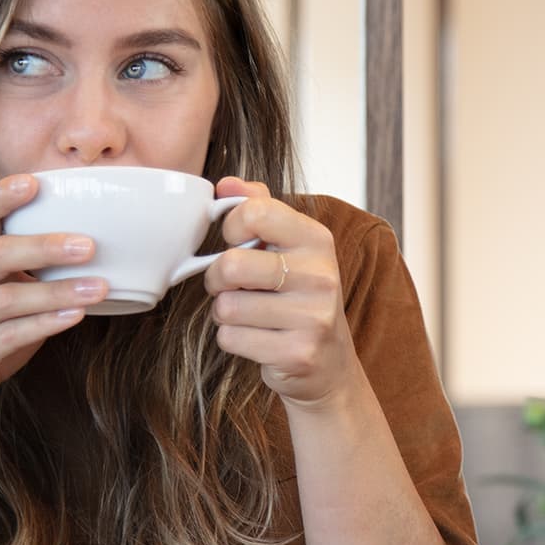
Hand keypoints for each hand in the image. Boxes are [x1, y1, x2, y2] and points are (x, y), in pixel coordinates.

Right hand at [0, 173, 105, 448]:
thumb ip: (32, 274)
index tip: (36, 181)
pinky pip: (9, 335)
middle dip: (44, 245)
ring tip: (99, 288)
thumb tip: (94, 251)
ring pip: (8, 298)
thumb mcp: (2, 298)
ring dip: (57, 291)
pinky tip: (76, 317)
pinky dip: (45, 324)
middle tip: (89, 245)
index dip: (2, 195)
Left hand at [203, 180, 361, 409]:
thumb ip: (259, 207)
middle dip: (216, 278)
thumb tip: (226, 183)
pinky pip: (231, 338)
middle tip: (228, 285)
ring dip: (225, 312)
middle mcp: (320, 275)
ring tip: (247, 314)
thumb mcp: (288, 246)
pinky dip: (232, 339)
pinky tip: (256, 338)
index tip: (235, 242)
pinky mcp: (297, 353)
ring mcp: (313, 316)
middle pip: (232, 265)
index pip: (255, 212)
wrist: (329, 362)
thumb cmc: (298, 296)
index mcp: (317, 239)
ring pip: (226, 307)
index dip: (231, 227)